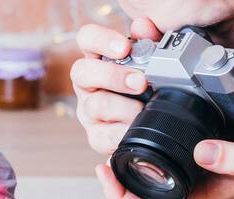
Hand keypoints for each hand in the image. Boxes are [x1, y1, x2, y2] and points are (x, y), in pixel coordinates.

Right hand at [72, 18, 163, 155]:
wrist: (150, 125)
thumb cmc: (146, 88)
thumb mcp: (151, 61)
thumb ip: (148, 41)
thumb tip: (143, 26)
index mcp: (97, 59)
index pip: (87, 39)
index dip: (101, 40)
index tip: (124, 48)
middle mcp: (87, 85)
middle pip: (83, 72)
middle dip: (113, 76)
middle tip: (140, 82)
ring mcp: (88, 111)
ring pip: (95, 105)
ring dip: (123, 107)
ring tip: (143, 109)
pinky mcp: (96, 137)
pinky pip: (104, 137)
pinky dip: (123, 133)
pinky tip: (136, 128)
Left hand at [93, 125, 233, 198]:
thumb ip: (232, 157)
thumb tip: (200, 152)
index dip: (119, 193)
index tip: (104, 170)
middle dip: (118, 185)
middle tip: (103, 159)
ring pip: (151, 195)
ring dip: (131, 179)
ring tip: (116, 153)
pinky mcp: (198, 187)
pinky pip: (164, 186)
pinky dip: (149, 173)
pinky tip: (141, 152)